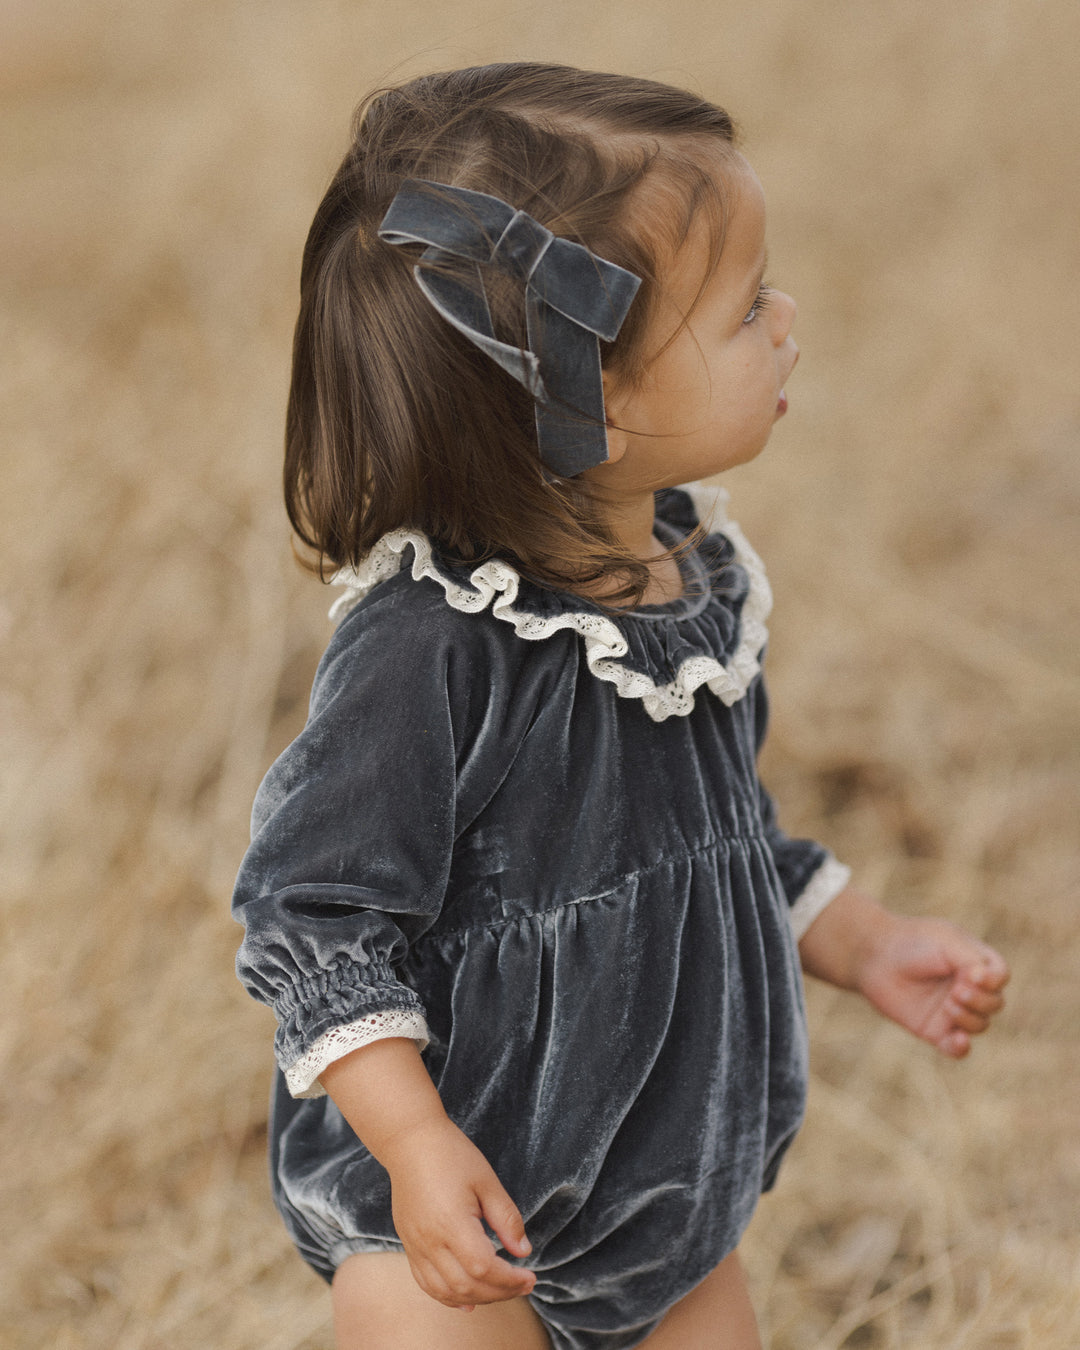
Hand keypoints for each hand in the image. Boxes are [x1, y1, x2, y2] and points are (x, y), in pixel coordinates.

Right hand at [382, 1115, 535, 1312]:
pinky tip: (467, 1301)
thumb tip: (523, 1251)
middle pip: (466, 1287)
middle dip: (499, 1293)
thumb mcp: (487, 1180)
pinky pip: (426, 1283)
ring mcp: (415, 1246)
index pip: (483, 1269)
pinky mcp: (409, 1244)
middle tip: (523, 1284)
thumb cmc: (451, 1155)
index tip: (530, 1277)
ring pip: (445, 1291)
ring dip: (476, 1298)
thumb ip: (506, 1218)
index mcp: (451, 1224)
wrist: (410, 1141)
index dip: (509, 1280)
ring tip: (501, 1291)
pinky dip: (448, 1297)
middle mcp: (430, 1241)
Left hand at [854, 914, 1008, 1057]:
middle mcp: (967, 987)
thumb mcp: (947, 942)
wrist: (873, 956)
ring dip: (969, 1018)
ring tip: (947, 1006)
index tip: (972, 975)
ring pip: (980, 1025)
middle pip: (994, 1004)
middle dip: (980, 1000)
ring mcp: (952, 1010)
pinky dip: (962, 1048)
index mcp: (974, 962)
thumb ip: (973, 960)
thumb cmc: (911, 943)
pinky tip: (957, 1040)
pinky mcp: (934, 1029)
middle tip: (956, 991)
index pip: (1000, 976)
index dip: (993, 981)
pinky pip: (957, 1049)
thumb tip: (986, 983)